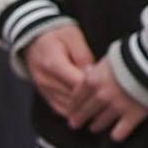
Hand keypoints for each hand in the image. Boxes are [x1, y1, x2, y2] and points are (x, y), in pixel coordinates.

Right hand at [22, 20, 147, 136]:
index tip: (111, 87)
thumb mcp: (73, 37)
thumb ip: (84, 56)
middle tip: (113, 102)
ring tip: (104, 110)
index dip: (96, 88)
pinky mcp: (44, 95)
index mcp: (53, 64)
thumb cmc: (57, 35)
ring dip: (85, 110)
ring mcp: (44, 90)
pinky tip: (88, 112)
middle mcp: (46, 80)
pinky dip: (74, 112)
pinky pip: (60, 109)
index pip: (77, 83)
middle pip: (74, 98)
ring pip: (67, 107)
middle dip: (93, 101)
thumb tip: (94, 74)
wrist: (34, 40)